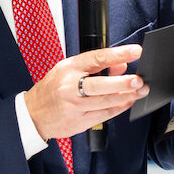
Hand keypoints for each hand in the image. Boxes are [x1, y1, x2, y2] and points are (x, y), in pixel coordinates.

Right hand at [24, 44, 148, 139]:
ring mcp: (74, 106)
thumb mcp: (68, 69)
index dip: (118, 54)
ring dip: (126, 97)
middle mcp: (70, 87)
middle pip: (101, 85)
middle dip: (123, 83)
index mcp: (68, 69)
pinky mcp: (79, 122)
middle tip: (139, 80)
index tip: (135, 51)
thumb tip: (121, 65)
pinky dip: (118, 108)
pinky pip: (104, 115)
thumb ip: (94, 66)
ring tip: (140, 91)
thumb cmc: (52, 89)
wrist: (33, 114)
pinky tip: (127, 102)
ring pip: (105, 102)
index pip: (97, 58)